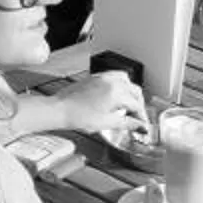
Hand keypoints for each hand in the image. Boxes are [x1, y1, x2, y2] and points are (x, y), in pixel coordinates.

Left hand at [9, 69, 144, 140]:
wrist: (60, 109)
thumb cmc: (77, 116)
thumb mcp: (106, 123)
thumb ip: (126, 123)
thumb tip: (138, 125)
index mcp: (116, 92)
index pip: (137, 104)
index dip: (142, 116)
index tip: (142, 124)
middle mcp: (111, 81)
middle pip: (134, 90)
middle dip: (139, 103)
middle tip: (137, 116)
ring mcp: (102, 77)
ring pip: (126, 80)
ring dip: (130, 91)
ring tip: (128, 105)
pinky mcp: (95, 77)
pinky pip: (114, 76)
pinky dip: (120, 85)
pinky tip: (116, 95)